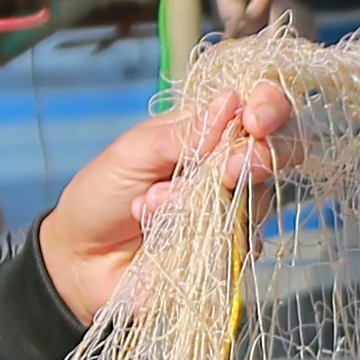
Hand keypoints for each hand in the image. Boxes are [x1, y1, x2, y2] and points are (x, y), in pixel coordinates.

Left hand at [34, 78, 293, 322]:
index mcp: (209, 131)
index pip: (259, 108)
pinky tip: (158, 233)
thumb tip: (230, 101)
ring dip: (203, 199)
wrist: (80, 258)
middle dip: (261, 156)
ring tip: (152, 204)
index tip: (256, 116)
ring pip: (258, 199)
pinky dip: (197, 234)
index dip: (271, 106)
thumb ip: (182, 134)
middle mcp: (229, 168)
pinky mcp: (228, 253)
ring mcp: (233, 211)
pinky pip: (239, 244)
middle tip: (232, 169)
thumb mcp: (133, 153)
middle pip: (279, 152)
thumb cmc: (103, 194)